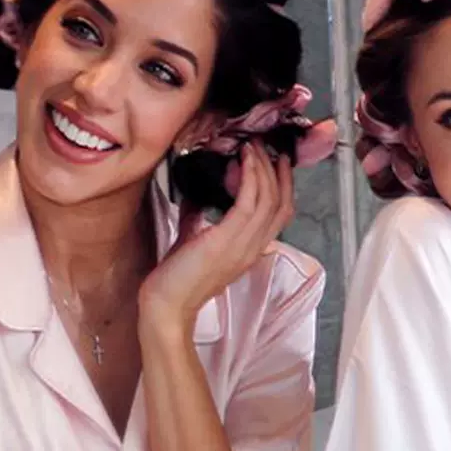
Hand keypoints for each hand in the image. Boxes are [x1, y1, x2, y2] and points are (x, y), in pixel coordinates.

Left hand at [140, 144, 293, 328]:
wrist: (167, 304)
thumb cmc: (178, 277)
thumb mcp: (195, 239)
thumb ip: (202, 216)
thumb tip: (200, 192)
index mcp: (251, 248)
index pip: (281, 213)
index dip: (283, 185)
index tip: (276, 160)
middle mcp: (254, 247)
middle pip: (282, 203)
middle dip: (277, 170)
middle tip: (268, 146)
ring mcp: (244, 244)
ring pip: (269, 199)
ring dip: (264, 168)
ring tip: (255, 146)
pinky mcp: (227, 240)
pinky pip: (250, 202)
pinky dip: (250, 176)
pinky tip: (244, 159)